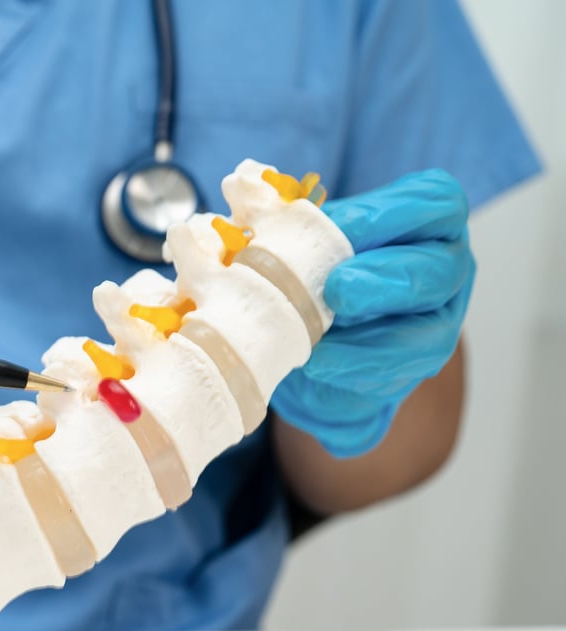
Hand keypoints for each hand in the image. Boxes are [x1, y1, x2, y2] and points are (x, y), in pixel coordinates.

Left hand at [270, 170, 474, 457]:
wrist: (322, 332)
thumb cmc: (317, 265)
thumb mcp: (309, 234)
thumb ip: (298, 219)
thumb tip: (248, 194)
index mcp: (430, 215)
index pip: (434, 201)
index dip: (389, 214)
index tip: (337, 226)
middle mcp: (449, 262)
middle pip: (439, 270)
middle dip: (386, 281)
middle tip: (337, 288)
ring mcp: (443, 316)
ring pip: (429, 330)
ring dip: (370, 337)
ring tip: (318, 337)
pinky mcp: (421, 361)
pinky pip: (399, 369)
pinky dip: (354, 366)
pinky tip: (319, 362)